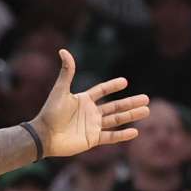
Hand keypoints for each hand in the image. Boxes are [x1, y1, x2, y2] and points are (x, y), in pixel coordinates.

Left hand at [31, 49, 149, 157]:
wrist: (44, 135)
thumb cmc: (50, 113)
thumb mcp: (60, 90)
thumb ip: (67, 72)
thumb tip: (63, 50)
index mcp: (83, 100)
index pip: (101, 91)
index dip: (112, 86)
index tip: (124, 82)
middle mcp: (89, 113)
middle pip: (114, 106)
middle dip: (130, 103)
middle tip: (146, 99)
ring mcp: (92, 126)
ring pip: (115, 120)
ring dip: (131, 115)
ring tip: (146, 111)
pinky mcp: (92, 139)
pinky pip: (110, 136)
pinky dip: (122, 135)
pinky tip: (135, 132)